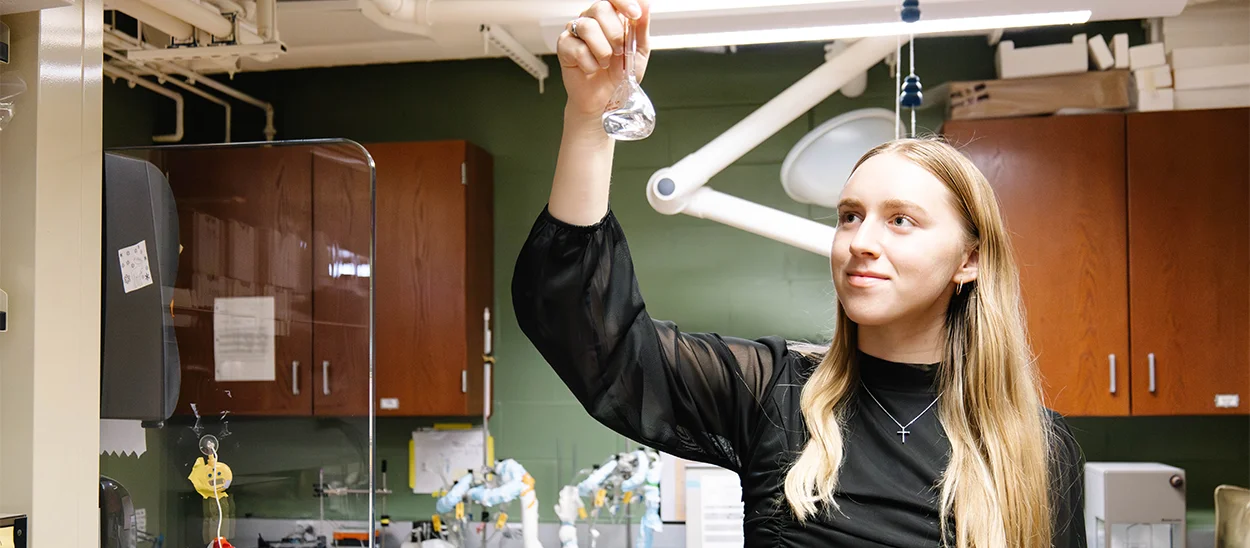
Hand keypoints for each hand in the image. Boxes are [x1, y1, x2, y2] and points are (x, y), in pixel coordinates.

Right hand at [557, 0, 650, 119]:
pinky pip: (576, 47)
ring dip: (602, 50)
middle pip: (600, 8)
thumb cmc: (619, 74)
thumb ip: (641, 26)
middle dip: (615, 33)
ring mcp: (576, 32)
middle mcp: (592, 19)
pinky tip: (592, 68)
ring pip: (587, 27)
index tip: (635, 14)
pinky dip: (589, 63)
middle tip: (619, 51)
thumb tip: (646, 3)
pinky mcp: (564, 47)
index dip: (623, 2)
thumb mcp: (639, 51)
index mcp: (611, 16)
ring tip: (606, 62)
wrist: (605, 100)